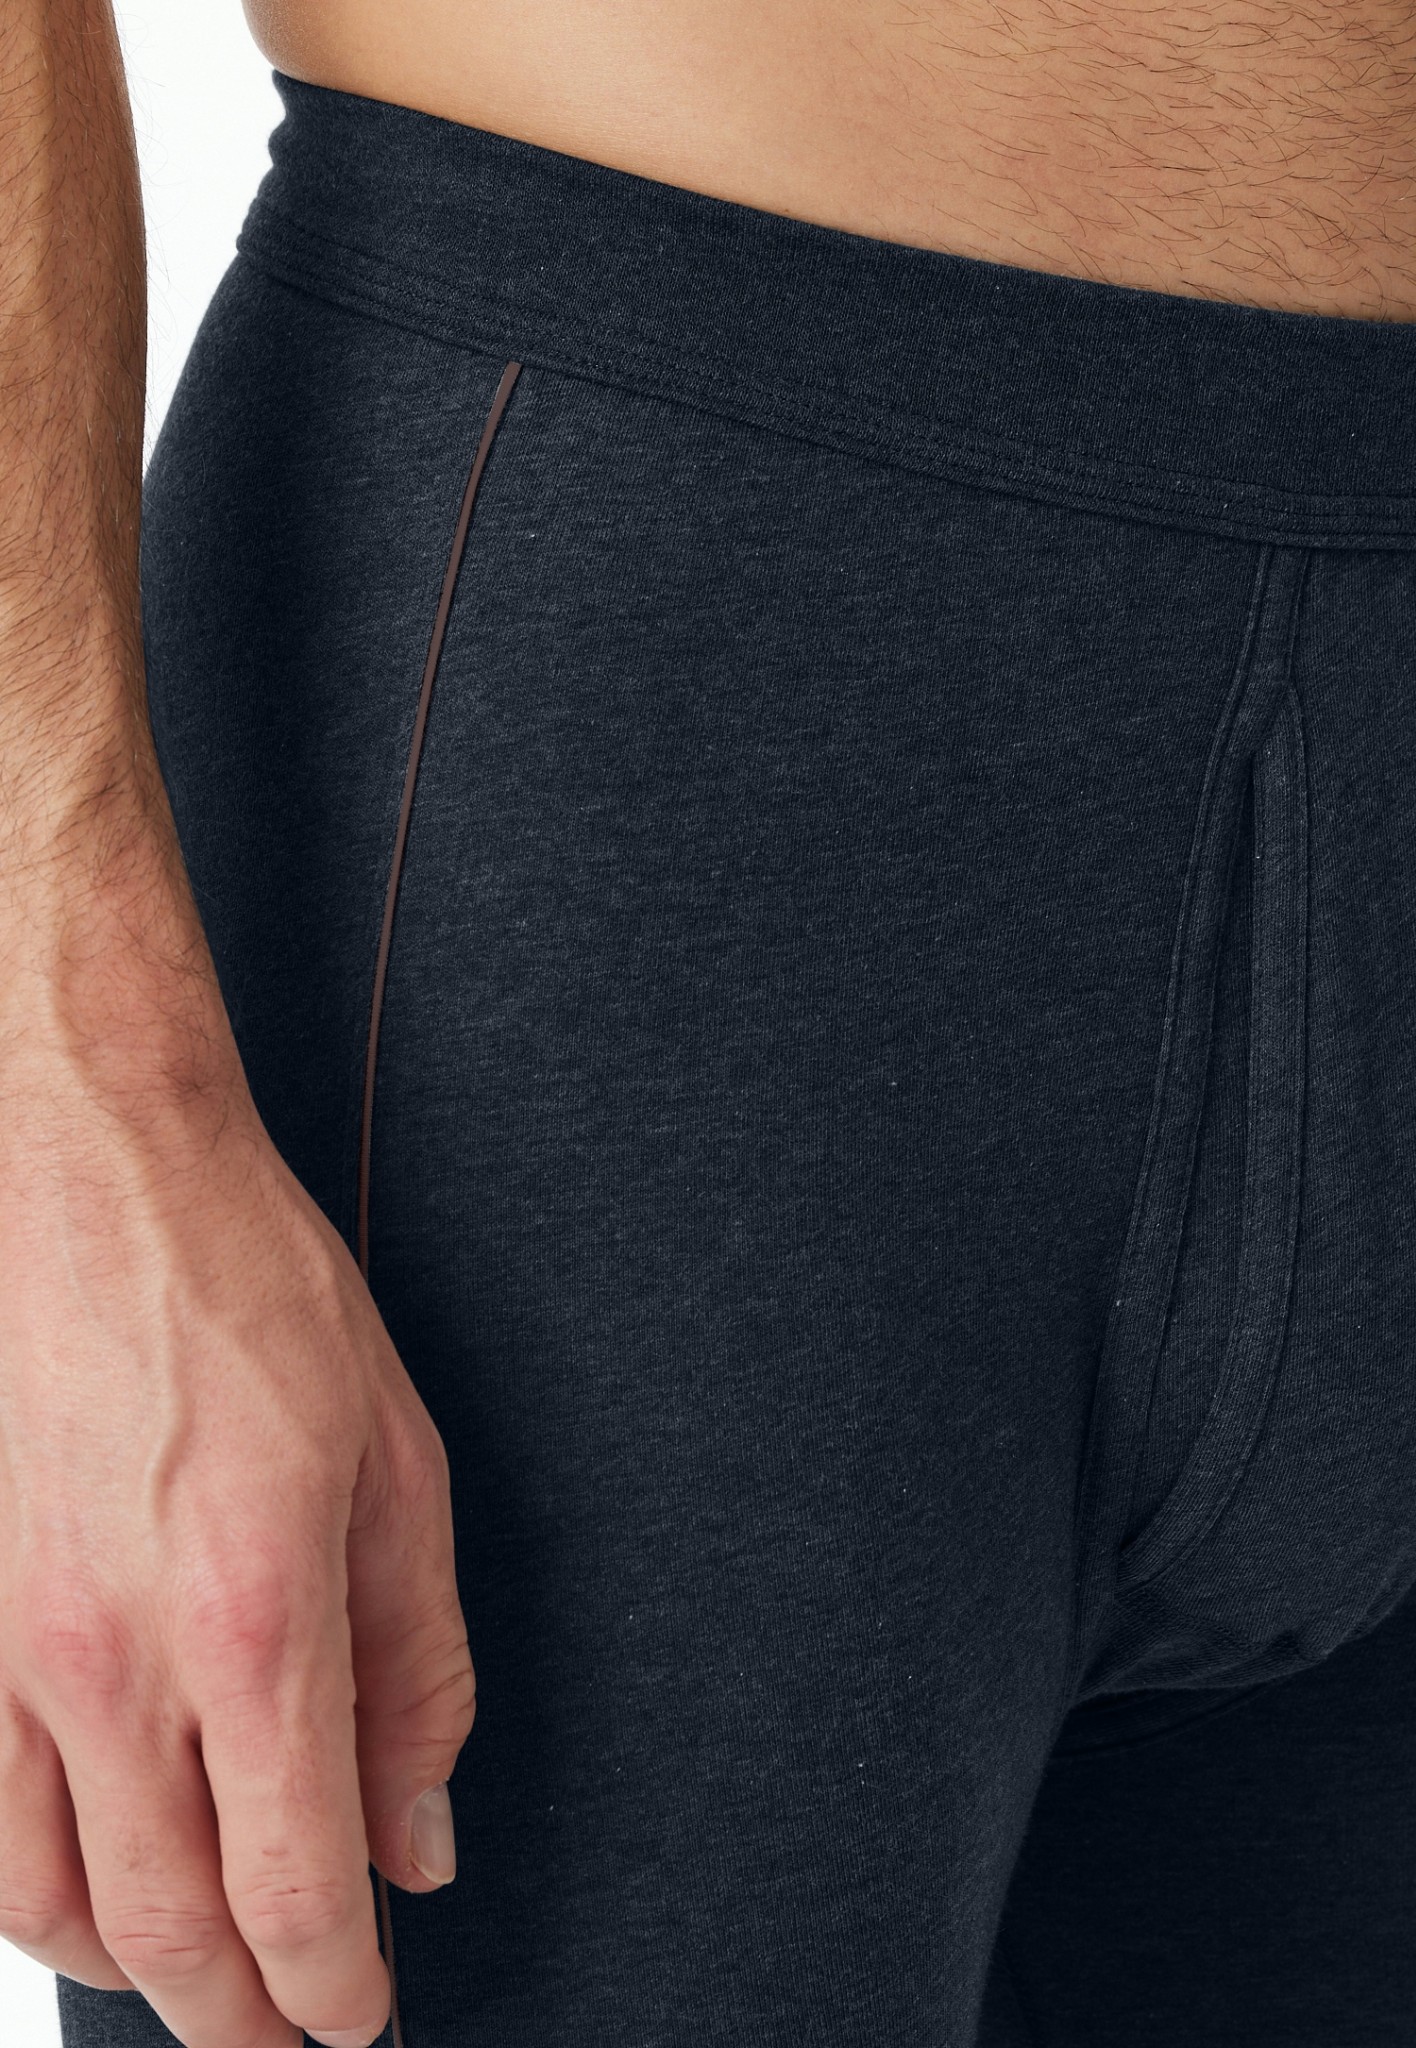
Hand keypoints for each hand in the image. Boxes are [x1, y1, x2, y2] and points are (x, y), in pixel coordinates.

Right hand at [0, 1051, 473, 2047]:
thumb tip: (419, 1826)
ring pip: (55, 1907)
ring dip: (140, 1972)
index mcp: (249, 1621)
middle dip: (244, 2013)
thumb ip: (417, 1669)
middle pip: (169, 1930)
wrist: (98, 1184)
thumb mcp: (397, 1466)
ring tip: (205, 1975)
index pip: (291, 1888)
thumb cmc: (246, 1294)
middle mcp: (111, 1663)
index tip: (364, 2012)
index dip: (333, 1986)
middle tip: (294, 2024)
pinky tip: (91, 1886)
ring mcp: (9, 1654)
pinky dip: (39, 1899)